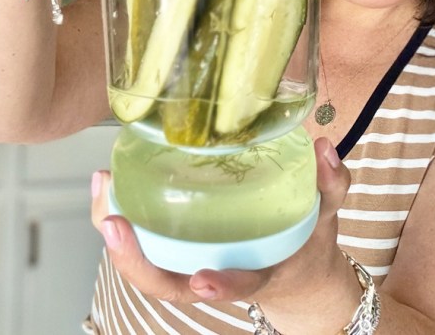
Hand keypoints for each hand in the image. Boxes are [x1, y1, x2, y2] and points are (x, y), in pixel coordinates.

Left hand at [90, 137, 352, 304]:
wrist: (297, 277)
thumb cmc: (306, 244)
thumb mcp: (327, 217)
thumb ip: (331, 185)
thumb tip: (325, 148)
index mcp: (260, 275)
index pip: (240, 286)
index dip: (222, 284)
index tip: (202, 280)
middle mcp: (219, 277)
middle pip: (170, 286)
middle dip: (137, 263)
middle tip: (114, 223)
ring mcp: (196, 265)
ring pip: (149, 267)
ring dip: (119, 237)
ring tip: (103, 188)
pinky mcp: (181, 250)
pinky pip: (146, 242)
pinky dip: (123, 216)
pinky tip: (109, 183)